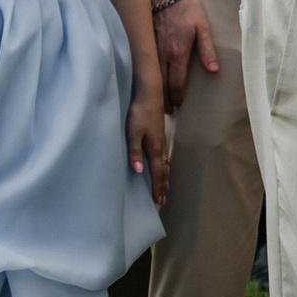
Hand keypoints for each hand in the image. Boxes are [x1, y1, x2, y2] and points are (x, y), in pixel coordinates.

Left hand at [130, 83, 170, 204]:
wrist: (149, 95)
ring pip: (165, 163)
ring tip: (164, 187)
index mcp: (154, 148)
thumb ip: (134, 152)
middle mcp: (160, 146)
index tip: (157, 200)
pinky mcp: (159, 135)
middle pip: (163, 170)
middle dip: (162, 185)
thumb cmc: (139, 114)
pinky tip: (163, 165)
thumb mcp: (132, 133)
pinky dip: (164, 165)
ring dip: (164, 176)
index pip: (157, 172)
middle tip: (162, 199)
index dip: (156, 187)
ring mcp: (161, 140)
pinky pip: (164, 156)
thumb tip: (137, 171)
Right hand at [154, 0, 219, 103]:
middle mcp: (162, 54)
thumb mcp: (203, 27)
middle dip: (163, 99)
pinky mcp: (145, 42)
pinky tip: (146, 81)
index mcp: (178, 53)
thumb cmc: (187, 8)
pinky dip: (146, 77)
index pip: (176, 82)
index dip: (177, 96)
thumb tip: (214, 70)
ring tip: (156, 102)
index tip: (179, 106)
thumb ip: (207, 50)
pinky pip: (144, 65)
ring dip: (154, 90)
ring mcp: (151, 49)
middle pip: (161, 83)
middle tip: (165, 112)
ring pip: (150, 76)